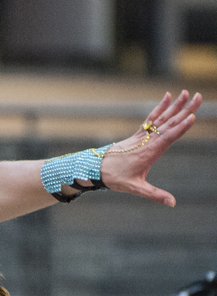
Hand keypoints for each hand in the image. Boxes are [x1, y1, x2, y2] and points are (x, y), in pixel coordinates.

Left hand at [100, 90, 201, 205]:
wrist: (97, 168)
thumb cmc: (116, 178)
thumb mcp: (136, 188)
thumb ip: (154, 195)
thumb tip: (172, 203)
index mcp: (150, 152)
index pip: (168, 137)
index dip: (180, 128)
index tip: (192, 117)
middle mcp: (148, 140)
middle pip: (169, 123)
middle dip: (185, 110)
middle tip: (198, 96)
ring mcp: (143, 135)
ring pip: (162, 118)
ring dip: (175, 105)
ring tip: (187, 92)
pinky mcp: (139, 133)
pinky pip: (151, 117)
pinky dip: (160, 107)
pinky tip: (167, 97)